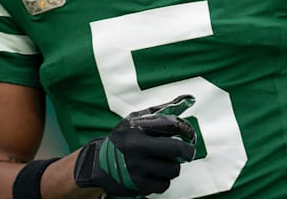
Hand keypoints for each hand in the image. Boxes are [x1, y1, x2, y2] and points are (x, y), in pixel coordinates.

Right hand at [74, 95, 196, 196]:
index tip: (189, 135)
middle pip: (177, 150)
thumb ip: (164, 110)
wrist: (96, 165)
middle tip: (187, 152)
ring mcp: (137, 169)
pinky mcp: (139, 187)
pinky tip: (154, 174)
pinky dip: (163, 180)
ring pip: (173, 169)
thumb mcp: (136, 120)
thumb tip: (190, 99)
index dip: (187, 131)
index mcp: (137, 128)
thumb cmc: (123, 139)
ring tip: (164, 162)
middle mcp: (136, 148)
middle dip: (187, 151)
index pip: (173, 126)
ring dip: (173, 166)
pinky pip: (164, 185)